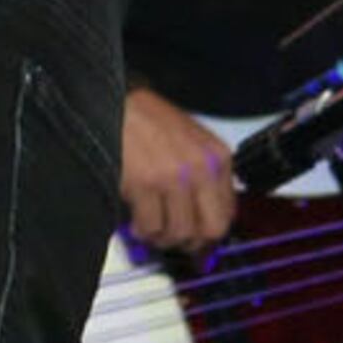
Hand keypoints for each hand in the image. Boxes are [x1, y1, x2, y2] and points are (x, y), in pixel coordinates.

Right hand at [119, 84, 239, 255]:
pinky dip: (142, 231)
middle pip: (210, 229)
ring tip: (150, 229)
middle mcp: (201, 169)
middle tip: (174, 239)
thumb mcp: (190, 139)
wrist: (114, 101)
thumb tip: (201, 212)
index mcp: (217, 157)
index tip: (196, 236)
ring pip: (179, 232)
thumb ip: (203, 172)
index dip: (209, 230)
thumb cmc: (147, 118)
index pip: (228, 212)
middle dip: (191, 241)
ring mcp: (174, 178)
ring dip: (162, 237)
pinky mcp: (145, 184)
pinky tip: (135, 222)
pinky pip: (150, 226)